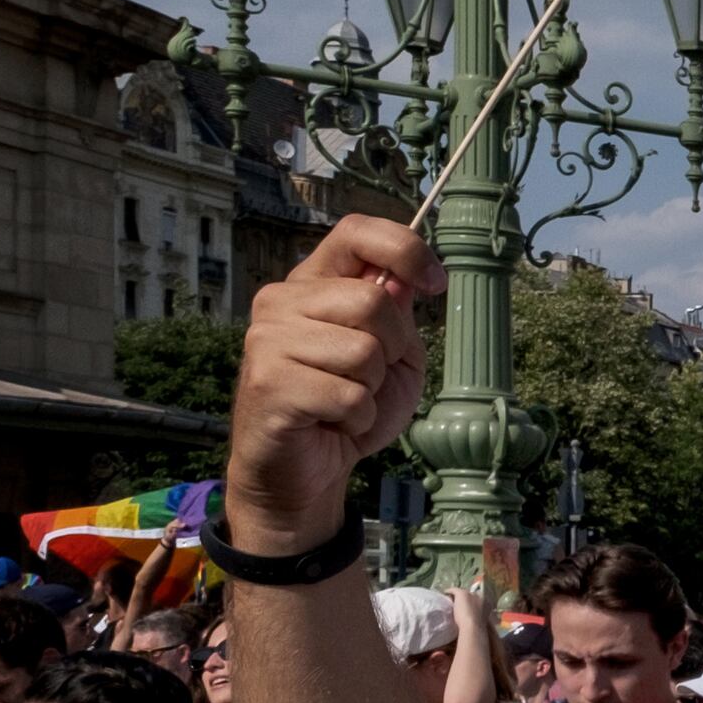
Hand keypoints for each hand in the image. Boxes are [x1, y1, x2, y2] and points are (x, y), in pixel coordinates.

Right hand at [228, 216, 441, 548]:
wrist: (304, 471)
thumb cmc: (348, 408)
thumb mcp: (392, 355)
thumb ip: (398, 315)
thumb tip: (405, 279)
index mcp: (312, 283)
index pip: (357, 232)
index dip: (406, 249)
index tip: (435, 282)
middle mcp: (281, 301)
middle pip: (372, 301)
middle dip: (392, 347)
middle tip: (370, 376)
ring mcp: (268, 341)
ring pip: (363, 352)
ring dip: (371, 389)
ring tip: (344, 401)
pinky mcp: (268, 384)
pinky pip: (348, 396)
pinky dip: (357, 418)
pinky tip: (332, 423)